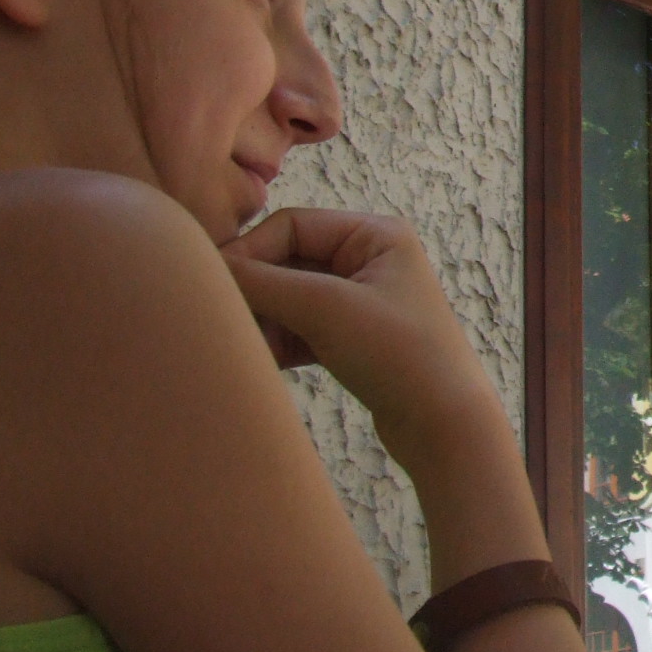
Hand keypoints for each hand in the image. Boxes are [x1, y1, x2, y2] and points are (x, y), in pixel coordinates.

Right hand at [220, 210, 496, 463]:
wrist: (444, 426)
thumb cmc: (401, 355)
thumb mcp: (327, 309)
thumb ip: (264, 282)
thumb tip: (207, 264)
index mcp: (375, 235)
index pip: (291, 225)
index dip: (249, 252)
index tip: (214, 285)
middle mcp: (369, 260)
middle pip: (286, 261)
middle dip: (255, 291)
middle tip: (223, 319)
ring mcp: (360, 301)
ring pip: (288, 299)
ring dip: (263, 320)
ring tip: (244, 347)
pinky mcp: (351, 339)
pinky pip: (297, 329)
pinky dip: (276, 342)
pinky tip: (262, 362)